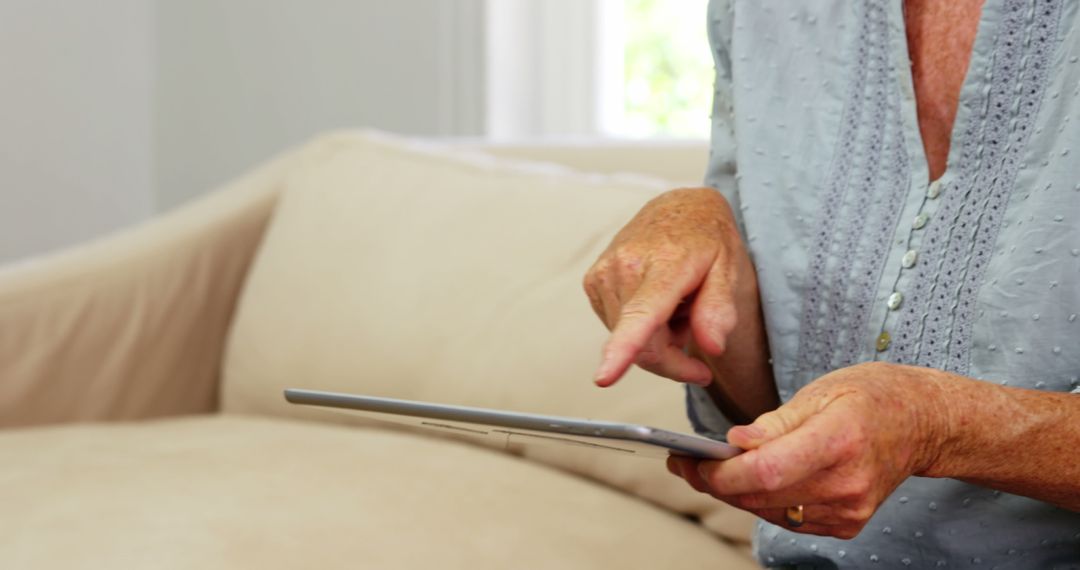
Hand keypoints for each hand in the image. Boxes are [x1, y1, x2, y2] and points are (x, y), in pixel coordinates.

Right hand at [583, 187, 753, 386]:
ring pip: (630, 341)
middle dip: (673, 357)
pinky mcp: (592, 281)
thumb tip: (710, 347)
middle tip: (701, 336)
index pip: (642, 314)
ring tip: (676, 305)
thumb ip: (720, 309)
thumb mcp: (730, 268)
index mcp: (664, 264)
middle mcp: (625, 266)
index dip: (623, 349)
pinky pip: (617, 327)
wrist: (679, 208)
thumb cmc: (706, 239)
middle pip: (644, 347)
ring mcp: (603, 274)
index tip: (604, 377)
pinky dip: (639, 327)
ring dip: (657, 338)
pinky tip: (656, 302)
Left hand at [667, 362, 949, 538]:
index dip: (722, 472)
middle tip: (686, 462)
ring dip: (734, 493)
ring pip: (768, 512)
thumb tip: (735, 442)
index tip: (692, 459)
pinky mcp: (846, 524)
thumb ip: (775, 422)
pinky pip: (787, 519)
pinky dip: (762, 501)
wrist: (922, 423)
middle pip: (761, 496)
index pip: (766, 472)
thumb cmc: (872, 397)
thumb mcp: (822, 390)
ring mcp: (848, 510)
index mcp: (839, 441)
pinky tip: (750, 480)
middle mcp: (845, 483)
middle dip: (715, 481)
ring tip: (711, 468)